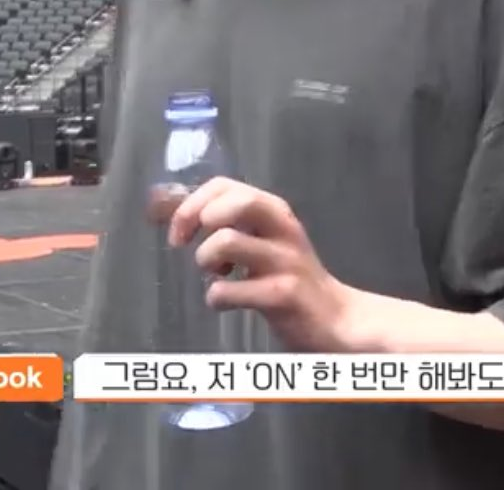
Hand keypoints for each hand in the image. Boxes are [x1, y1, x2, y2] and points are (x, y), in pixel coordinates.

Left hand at [165, 177, 358, 350]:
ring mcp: (284, 260)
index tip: (178, 230)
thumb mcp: (264, 239)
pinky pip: (229, 290)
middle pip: (235, 200)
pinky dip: (216, 297)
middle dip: (196, 218)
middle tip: (186, 245)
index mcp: (274, 210)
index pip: (224, 185)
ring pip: (226, 241)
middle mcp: (282, 228)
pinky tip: (225, 301)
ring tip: (216, 274)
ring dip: (204, 259)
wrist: (334, 318)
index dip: (191, 202)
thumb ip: (228, 222)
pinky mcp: (283, 294)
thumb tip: (168, 209)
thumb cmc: (288, 275)